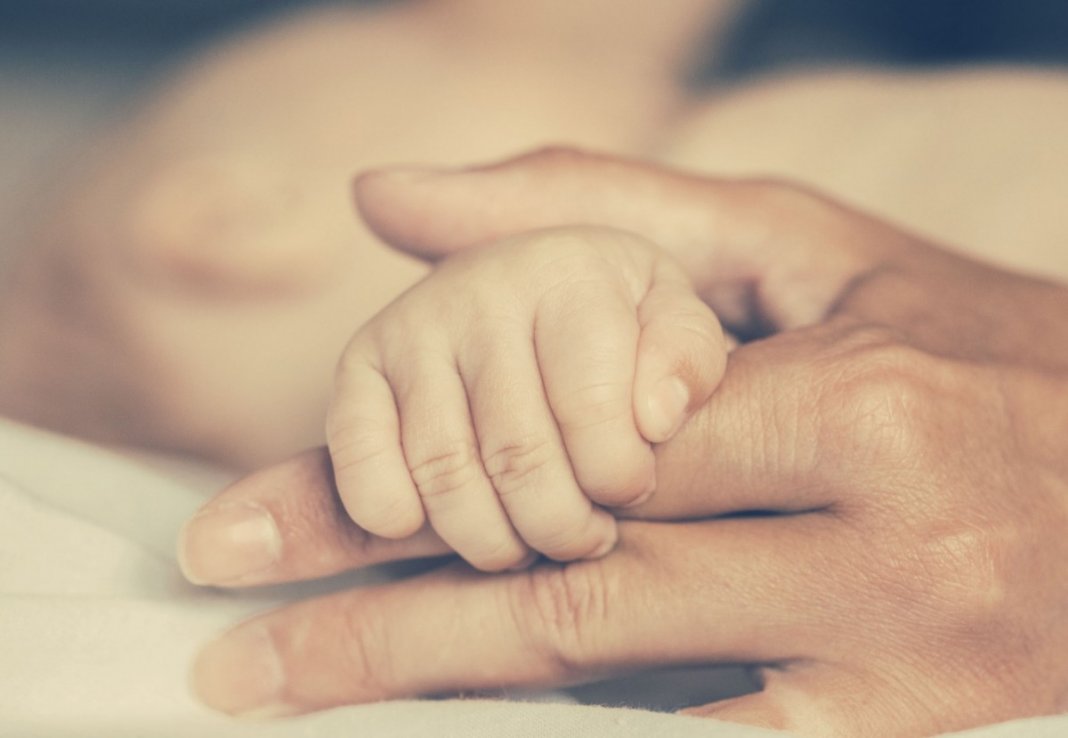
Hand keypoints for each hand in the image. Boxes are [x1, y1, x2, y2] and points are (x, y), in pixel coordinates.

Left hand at [180, 149, 1067, 735]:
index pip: (569, 453)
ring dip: (444, 703)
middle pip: (571, 589)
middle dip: (379, 623)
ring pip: (621, 692)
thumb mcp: (799, 244)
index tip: (264, 525)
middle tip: (232, 645)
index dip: (404, 490)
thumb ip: (596, 207)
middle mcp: (875, 553)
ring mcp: (894, 675)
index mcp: (847, 410)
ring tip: (297, 701)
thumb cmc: (960, 342)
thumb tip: (393, 198)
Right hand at [326, 227, 724, 568]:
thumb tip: (656, 418)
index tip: (631, 494)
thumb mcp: (673, 317)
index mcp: (568, 273)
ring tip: (528, 542)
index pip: (593, 408)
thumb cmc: (614, 318)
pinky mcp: (356, 365)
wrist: (526, 281)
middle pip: (518, 455)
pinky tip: (427, 526)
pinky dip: (388, 510)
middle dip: (561, 526)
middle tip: (583, 538)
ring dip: (491, 539)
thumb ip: (687, 356)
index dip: (620, 480)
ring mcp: (408, 326)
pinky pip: (357, 454)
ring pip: (443, 473)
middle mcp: (478, 289)